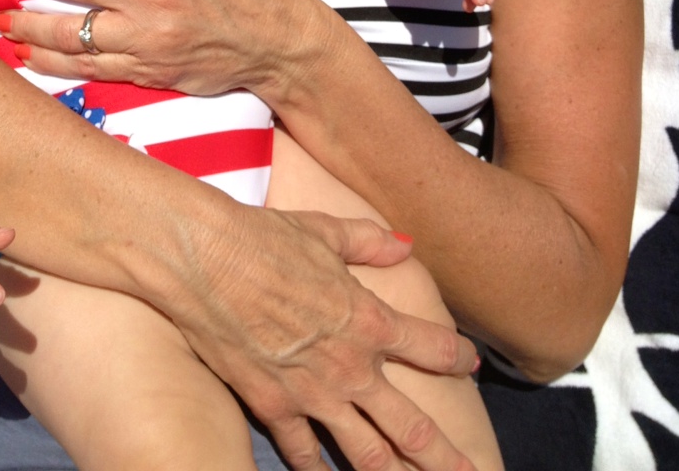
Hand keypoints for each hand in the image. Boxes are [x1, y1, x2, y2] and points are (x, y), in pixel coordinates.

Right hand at [176, 204, 478, 470]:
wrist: (208, 260)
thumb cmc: (266, 237)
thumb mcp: (325, 231)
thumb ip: (369, 242)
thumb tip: (405, 244)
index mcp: (370, 320)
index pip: (432, 347)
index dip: (457, 356)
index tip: (471, 364)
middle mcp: (351, 367)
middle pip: (412, 426)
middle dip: (444, 455)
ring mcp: (313, 394)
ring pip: (366, 453)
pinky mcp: (273, 406)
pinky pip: (302, 452)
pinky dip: (315, 469)